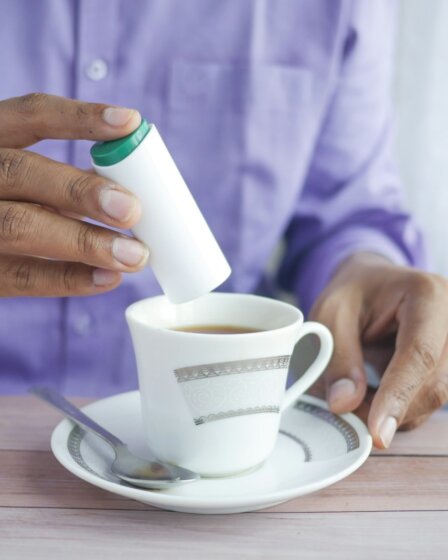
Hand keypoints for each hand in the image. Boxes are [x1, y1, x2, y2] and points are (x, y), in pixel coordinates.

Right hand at [0, 93, 147, 296]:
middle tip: (131, 210)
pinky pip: (21, 276)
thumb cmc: (4, 207)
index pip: (27, 116)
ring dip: (84, 242)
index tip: (130, 123)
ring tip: (133, 254)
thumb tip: (123, 188)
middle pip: (20, 172)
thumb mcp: (18, 182)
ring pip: (18, 226)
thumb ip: (57, 181)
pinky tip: (108, 277)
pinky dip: (69, 278)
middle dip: (81, 190)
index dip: (79, 119)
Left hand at [309, 252, 447, 447]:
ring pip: (434, 398)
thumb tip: (345, 405)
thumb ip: (338, 357)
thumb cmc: (353, 292)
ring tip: (355, 398)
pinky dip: (399, 408)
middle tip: (347, 415)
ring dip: (394, 411)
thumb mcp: (331, 313)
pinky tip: (374, 398)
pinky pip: (429, 399)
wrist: (371, 283)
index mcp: (427, 294)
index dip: (398, 395)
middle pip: (433, 382)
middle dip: (391, 409)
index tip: (377, 431)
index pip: (420, 353)